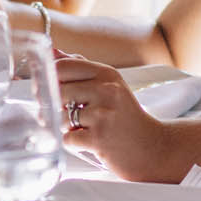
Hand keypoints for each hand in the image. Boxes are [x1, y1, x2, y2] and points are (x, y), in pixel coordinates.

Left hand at [54, 55, 187, 183]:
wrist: (153, 148)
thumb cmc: (127, 117)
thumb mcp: (110, 86)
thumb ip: (81, 68)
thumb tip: (53, 52)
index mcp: (106, 74)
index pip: (63, 66)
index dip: (48, 79)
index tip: (47, 89)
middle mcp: (106, 90)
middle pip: (58, 91)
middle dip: (56, 106)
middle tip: (70, 115)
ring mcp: (103, 114)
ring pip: (60, 117)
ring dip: (66, 127)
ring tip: (85, 130)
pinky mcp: (98, 138)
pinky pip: (67, 139)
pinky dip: (73, 144)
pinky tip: (89, 142)